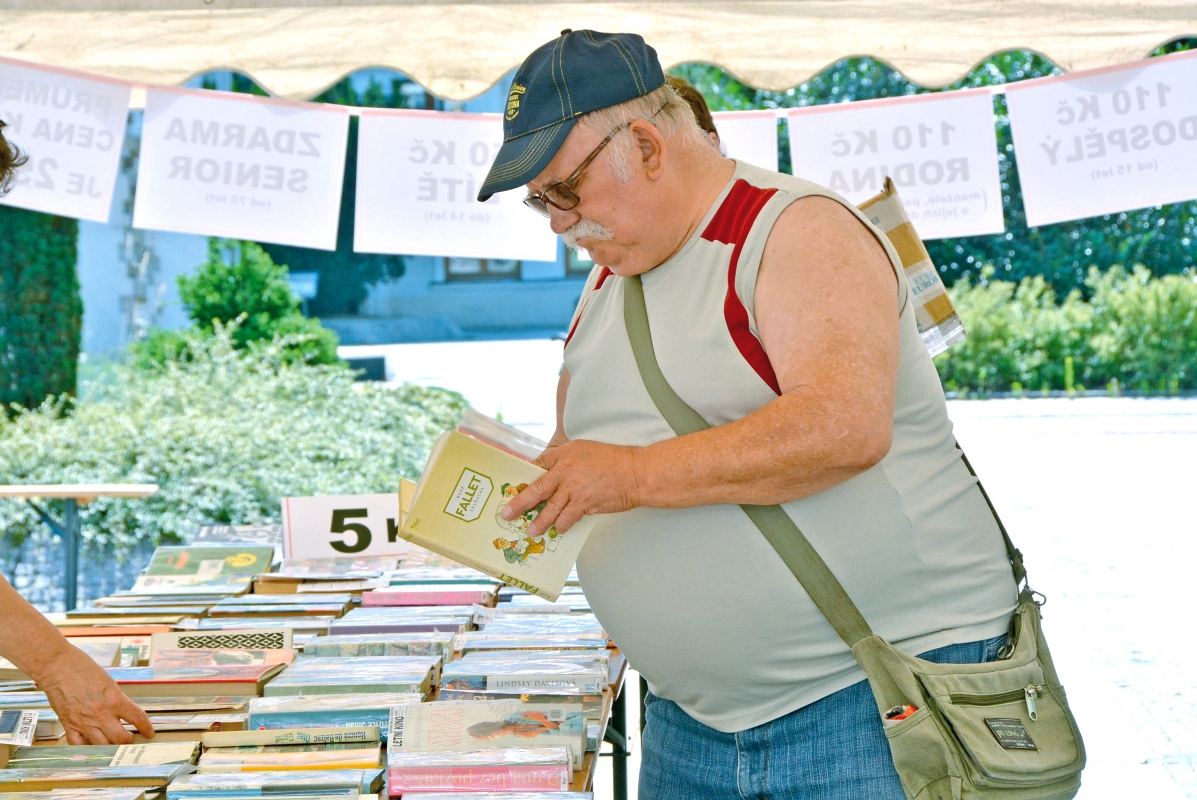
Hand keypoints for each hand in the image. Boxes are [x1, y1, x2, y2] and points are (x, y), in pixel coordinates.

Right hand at [37, 644, 153, 743]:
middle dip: (128, 741)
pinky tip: (91, 747)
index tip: (149, 733)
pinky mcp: (69, 725)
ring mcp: (84, 722)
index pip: (137, 718)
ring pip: (102, 746)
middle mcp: (102, 714)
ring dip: (110, 748)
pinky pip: (79, 745)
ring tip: (113, 745)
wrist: (58, 667)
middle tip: (130, 740)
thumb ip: (115, 699)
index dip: (146, 728)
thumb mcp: (109, 683)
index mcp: (115, 699)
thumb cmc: (84, 669)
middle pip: (121, 738)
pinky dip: (86, 748)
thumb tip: (121, 713)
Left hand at [501, 439, 643, 535]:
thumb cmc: (615, 460)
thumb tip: (554, 478)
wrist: (637, 472)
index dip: (526, 477)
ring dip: (539, 521)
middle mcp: (565, 469)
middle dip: (519, 503)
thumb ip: (568, 462)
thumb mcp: (587, 451)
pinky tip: (559, 530)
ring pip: (550, 508)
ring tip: (531, 530)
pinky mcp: (584, 503)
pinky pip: (567, 518)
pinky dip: (562, 525)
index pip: (538, 464)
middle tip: (507, 514)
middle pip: (536, 488)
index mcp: (565, 453)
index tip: (514, 488)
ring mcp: (574, 488)